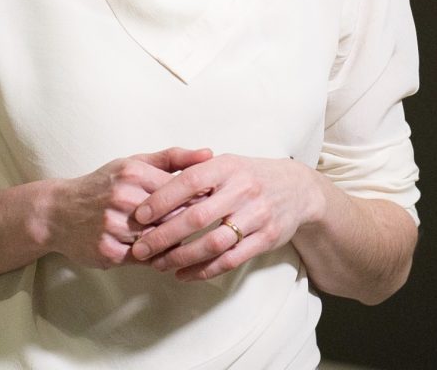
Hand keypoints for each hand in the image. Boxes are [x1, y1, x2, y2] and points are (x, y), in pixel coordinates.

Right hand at [47, 147, 211, 269]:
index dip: (199, 197)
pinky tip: (164, 252)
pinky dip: (157, 256)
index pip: (181, 188)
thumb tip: (209, 154)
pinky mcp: (109, 252)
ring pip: (162, 239)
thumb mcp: (133, 163)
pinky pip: (145, 258)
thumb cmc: (103, 185)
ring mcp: (115, 226)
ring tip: (189, 240)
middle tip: (207, 224)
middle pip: (174, 215)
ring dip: (175, 242)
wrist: (58, 211)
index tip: (213, 201)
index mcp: (133, 172)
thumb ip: (172, 158)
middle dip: (190, 221)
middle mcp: (124, 198)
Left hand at [129, 154, 322, 280]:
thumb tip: (154, 188)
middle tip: (140, 248)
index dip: (163, 199)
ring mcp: (256, 215)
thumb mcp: (226, 164)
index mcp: (228, 166)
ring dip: (181, 257)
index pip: (190, 181)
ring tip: (158, 264)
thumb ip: (195, 173)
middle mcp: (243, 189)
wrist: (297, 189)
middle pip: (197, 217)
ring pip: (213, 243)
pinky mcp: (265, 239)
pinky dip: (204, 270)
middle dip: (164, 235)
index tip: (139, 214)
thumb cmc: (250, 176)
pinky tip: (183, 274)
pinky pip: (230, 259)